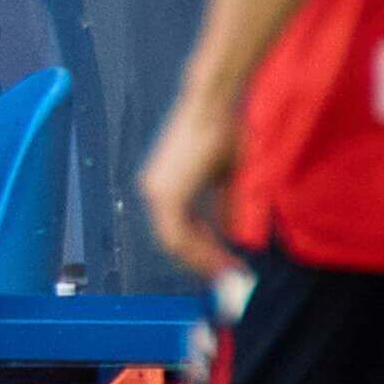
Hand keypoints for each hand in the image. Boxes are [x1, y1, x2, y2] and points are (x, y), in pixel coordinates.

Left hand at [140, 92, 240, 278]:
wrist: (214, 103)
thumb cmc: (224, 131)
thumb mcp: (227, 177)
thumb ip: (224, 207)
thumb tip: (229, 233)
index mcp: (165, 188)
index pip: (177, 233)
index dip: (200, 255)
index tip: (223, 269)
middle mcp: (154, 191)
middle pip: (173, 243)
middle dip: (203, 264)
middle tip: (228, 280)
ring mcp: (156, 191)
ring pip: (175, 242)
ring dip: (203, 261)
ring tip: (229, 275)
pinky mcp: (165, 191)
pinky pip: (179, 233)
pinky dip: (200, 250)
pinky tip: (220, 261)